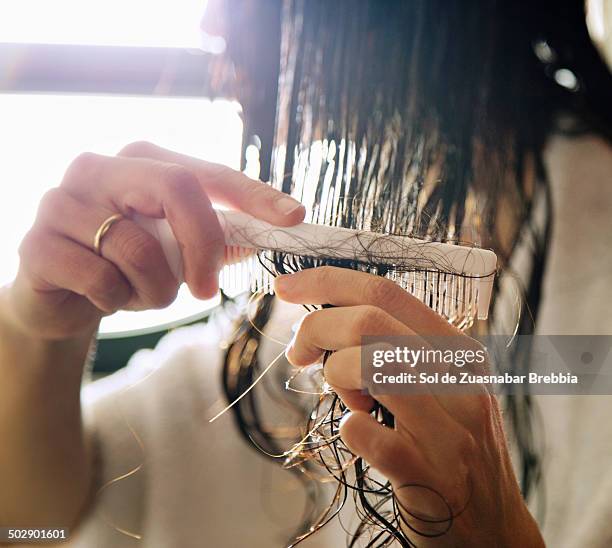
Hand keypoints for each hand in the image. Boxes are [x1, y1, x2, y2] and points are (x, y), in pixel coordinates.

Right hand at [7, 142, 304, 340]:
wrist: (62, 296)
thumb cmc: (127, 266)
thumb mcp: (179, 250)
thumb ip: (221, 236)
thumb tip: (276, 229)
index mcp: (139, 161)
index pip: (207, 173)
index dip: (254, 195)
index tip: (294, 218)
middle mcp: (99, 167)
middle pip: (177, 189)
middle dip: (203, 246)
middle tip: (207, 288)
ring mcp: (61, 201)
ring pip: (139, 249)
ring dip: (155, 290)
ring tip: (140, 294)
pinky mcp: (36, 244)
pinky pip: (101, 279)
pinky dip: (115, 301)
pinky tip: (102, 297)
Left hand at [274, 267, 543, 546]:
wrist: (493, 527)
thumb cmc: (451, 446)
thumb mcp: (442, 386)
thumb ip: (400, 349)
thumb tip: (330, 317)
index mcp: (459, 350)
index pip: (387, 292)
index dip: (328, 281)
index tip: (287, 286)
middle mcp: (459, 381)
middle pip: (370, 321)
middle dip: (316, 328)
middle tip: (300, 353)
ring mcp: (446, 429)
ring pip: (368, 364)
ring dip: (337, 376)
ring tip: (349, 399)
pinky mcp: (428, 473)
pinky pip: (362, 432)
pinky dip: (348, 428)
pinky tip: (363, 434)